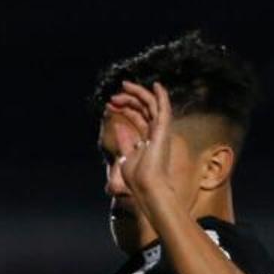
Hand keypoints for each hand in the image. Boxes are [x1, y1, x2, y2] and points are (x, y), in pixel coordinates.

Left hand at [106, 80, 187, 211]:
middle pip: (143, 109)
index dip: (125, 109)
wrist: (147, 187)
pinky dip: (161, 96)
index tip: (110, 105)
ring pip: (151, 105)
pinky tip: (156, 85)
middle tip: (113, 96)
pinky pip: (164, 109)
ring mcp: (161, 131)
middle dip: (128, 99)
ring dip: (138, 94)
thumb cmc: (138, 179)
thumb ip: (125, 142)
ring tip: (124, 86)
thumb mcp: (126, 157)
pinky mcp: (164, 130)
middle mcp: (156, 133)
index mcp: (147, 139)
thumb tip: (119, 127)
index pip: (137, 117)